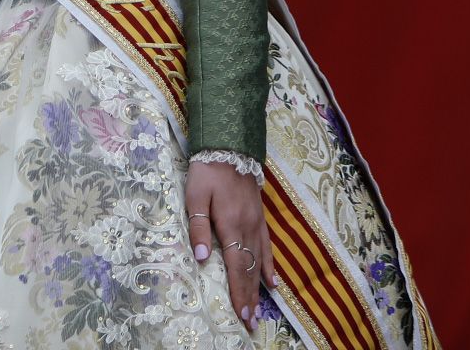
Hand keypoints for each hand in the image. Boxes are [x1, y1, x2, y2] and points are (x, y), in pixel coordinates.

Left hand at [186, 158, 277, 331]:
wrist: (229, 146)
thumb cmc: (207, 171)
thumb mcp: (195, 196)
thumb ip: (198, 227)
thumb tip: (199, 258)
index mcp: (231, 225)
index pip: (236, 267)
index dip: (239, 292)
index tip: (242, 316)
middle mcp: (248, 228)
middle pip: (250, 270)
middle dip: (250, 298)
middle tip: (251, 324)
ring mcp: (256, 224)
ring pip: (260, 262)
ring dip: (259, 288)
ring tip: (260, 310)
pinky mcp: (259, 218)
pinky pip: (267, 247)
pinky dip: (270, 266)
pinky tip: (273, 282)